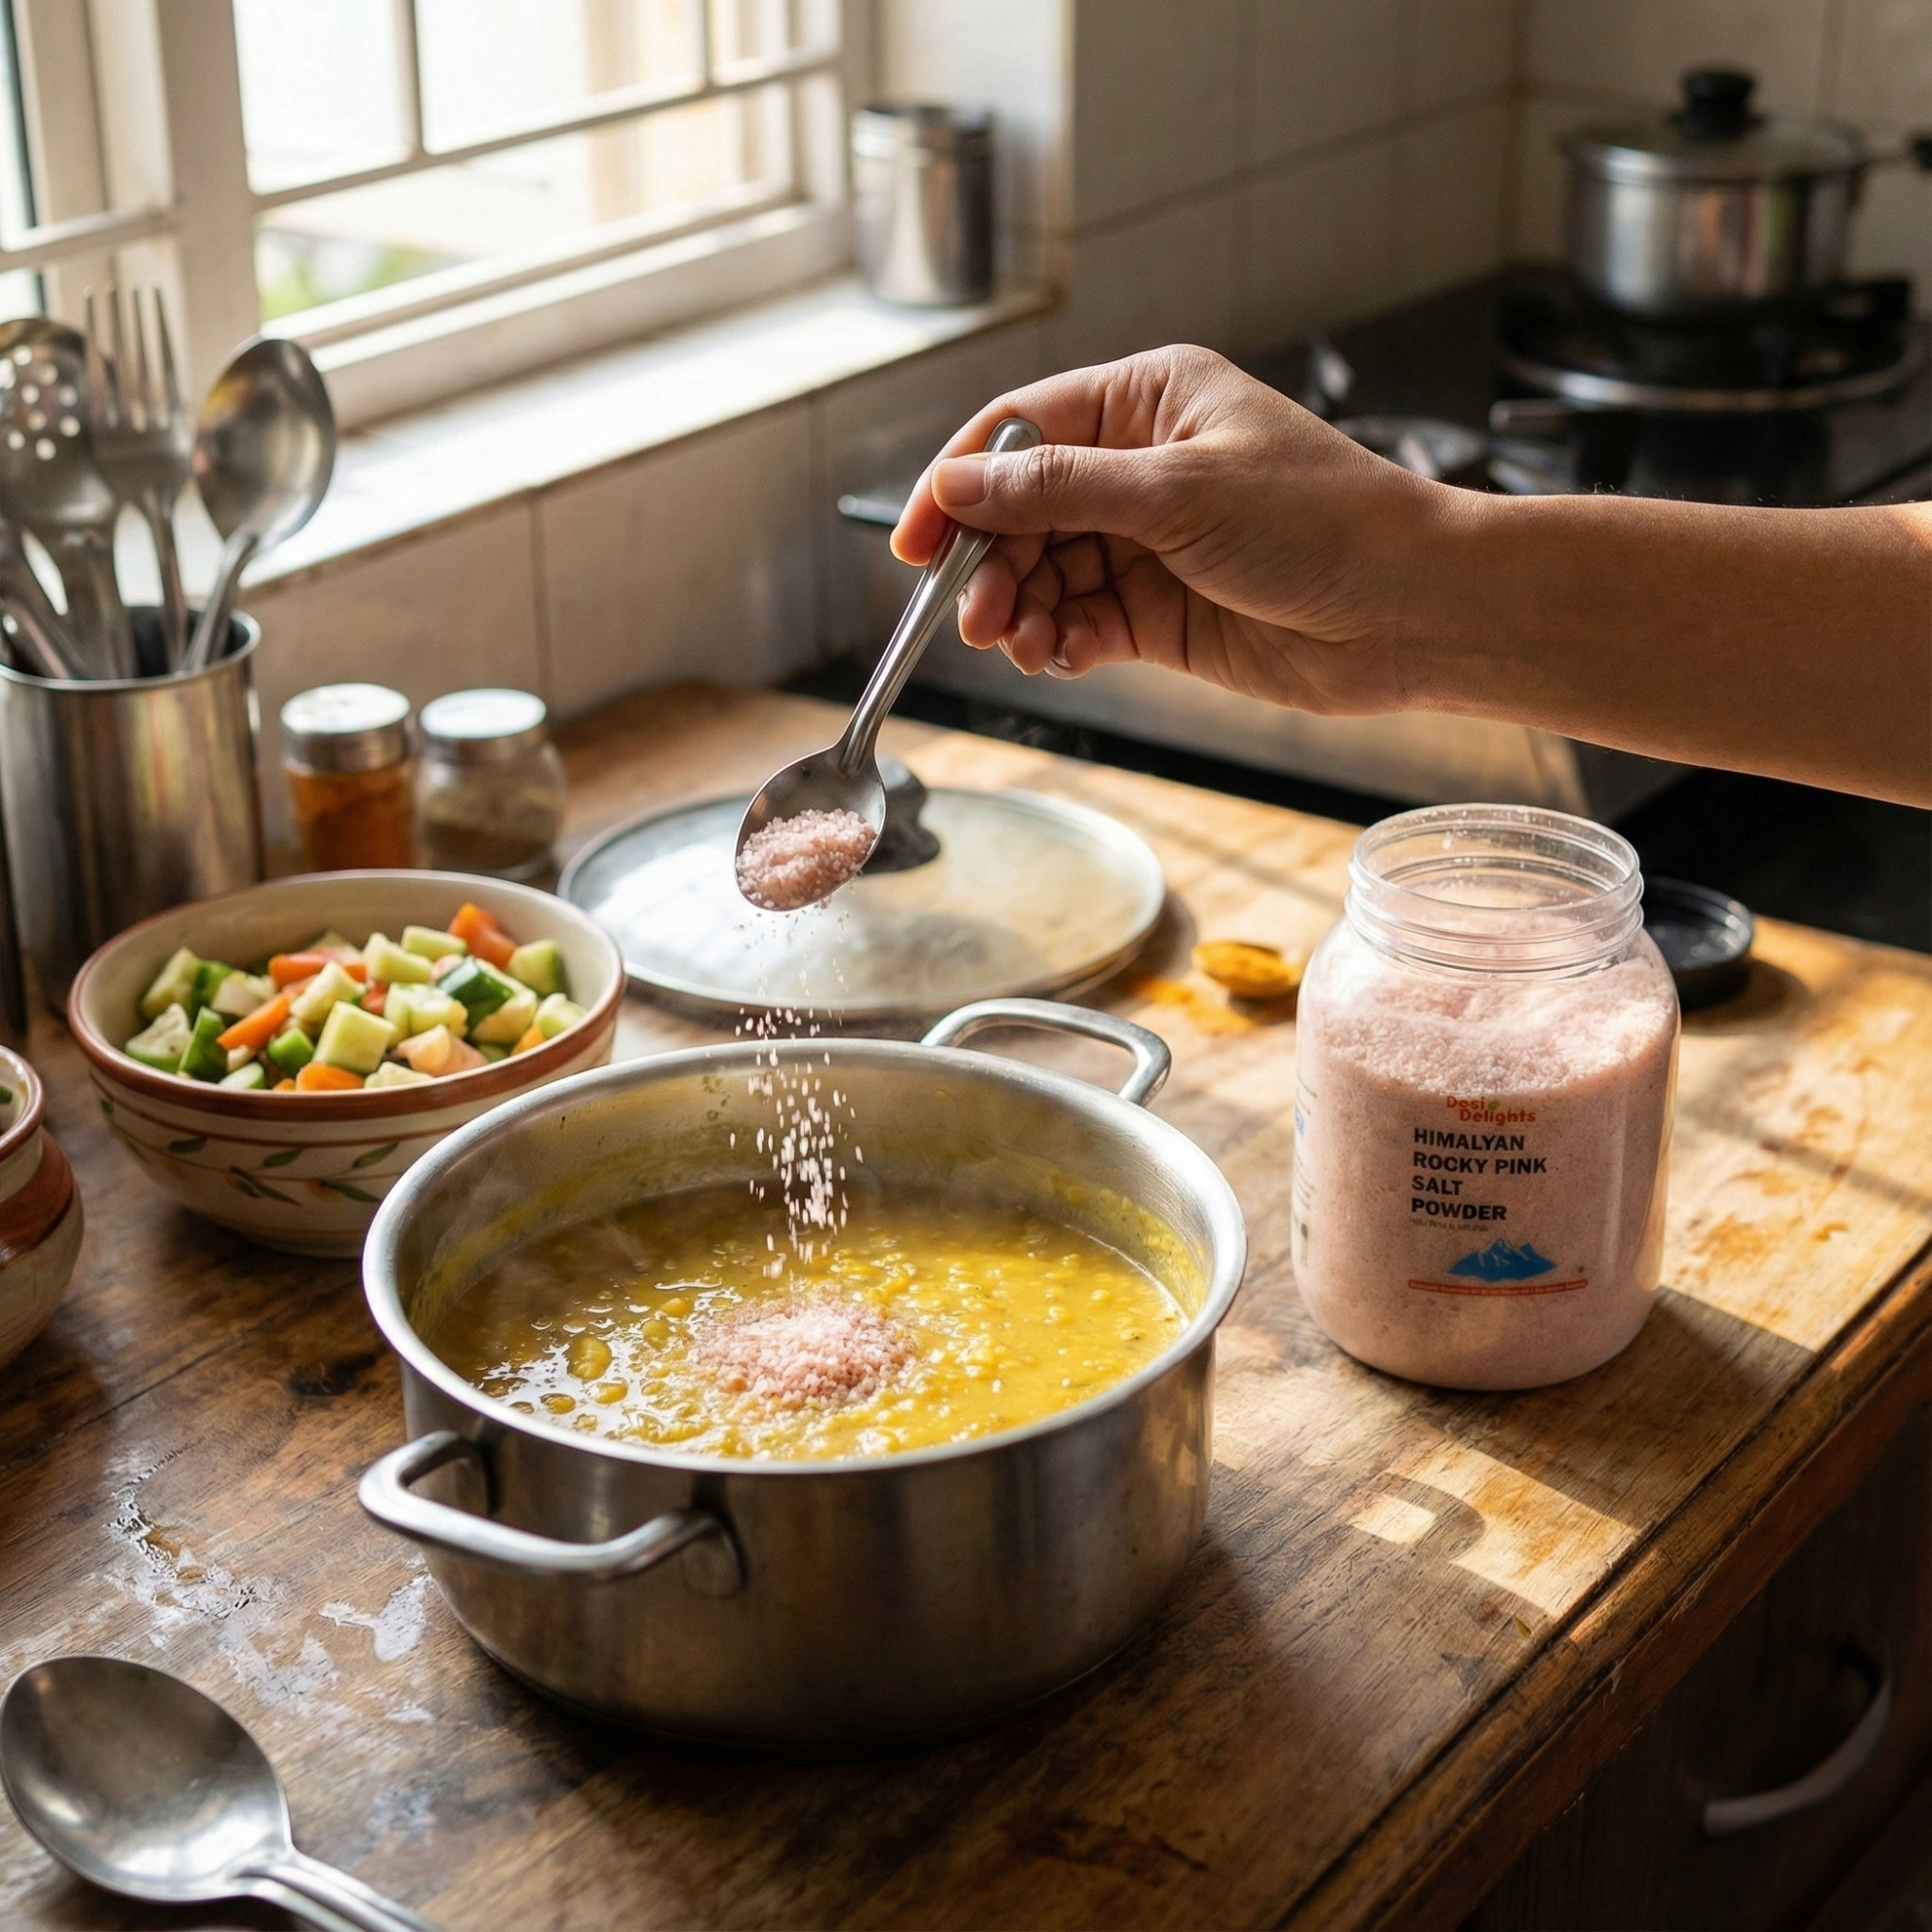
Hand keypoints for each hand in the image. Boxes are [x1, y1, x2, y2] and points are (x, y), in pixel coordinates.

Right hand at [890, 345, 1451, 714]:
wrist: (1409, 611)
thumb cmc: (1322, 522)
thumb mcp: (1177, 492)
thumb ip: (1057, 491)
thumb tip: (955, 486)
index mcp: (1147, 400)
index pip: (1019, 432)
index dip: (957, 485)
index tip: (914, 544)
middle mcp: (1141, 466)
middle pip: (1021, 512)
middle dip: (991, 565)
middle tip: (974, 617)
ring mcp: (1150, 543)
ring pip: (1046, 574)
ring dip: (1021, 611)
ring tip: (1021, 644)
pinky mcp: (1161, 612)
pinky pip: (1082, 623)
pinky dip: (1061, 643)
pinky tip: (1060, 659)